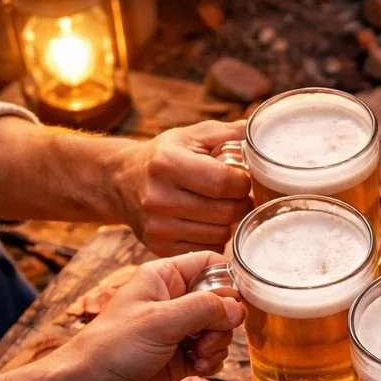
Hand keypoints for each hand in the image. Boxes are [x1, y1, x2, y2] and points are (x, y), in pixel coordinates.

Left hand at [57, 252, 243, 380]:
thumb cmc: (113, 347)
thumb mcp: (162, 320)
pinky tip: (196, 369)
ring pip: (219, 330)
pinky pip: (212, 354)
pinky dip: (211, 362)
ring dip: (217, 345)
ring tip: (197, 356)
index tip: (231, 304)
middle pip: (221, 300)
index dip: (226, 281)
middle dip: (222, 322)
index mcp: (164, 277)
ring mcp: (178, 330)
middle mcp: (173, 300)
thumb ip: (205, 309)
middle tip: (203, 337)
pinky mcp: (181, 358)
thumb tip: (238, 309)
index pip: (210, 264)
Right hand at [108, 120, 252, 255]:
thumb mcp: (190, 136)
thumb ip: (227, 133)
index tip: (242, 177)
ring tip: (220, 206)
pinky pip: (206, 249)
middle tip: (237, 194)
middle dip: (241, 202)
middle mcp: (158, 197)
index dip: (244, 182)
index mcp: (167, 163)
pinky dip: (214, 237)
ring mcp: (157, 226)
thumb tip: (260, 132)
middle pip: (226, 212)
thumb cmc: (165, 156)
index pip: (225, 182)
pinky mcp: (159, 247)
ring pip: (220, 234)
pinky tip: (206, 222)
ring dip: (229, 222)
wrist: (121, 181)